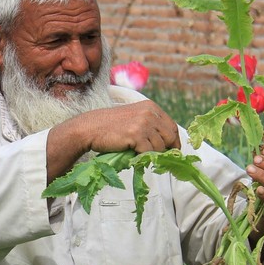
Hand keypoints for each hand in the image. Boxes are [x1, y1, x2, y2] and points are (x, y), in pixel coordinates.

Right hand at [47, 101, 179, 182]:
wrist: (90, 128)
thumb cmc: (110, 126)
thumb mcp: (134, 118)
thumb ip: (150, 125)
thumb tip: (167, 143)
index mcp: (151, 107)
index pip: (172, 127)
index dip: (173, 141)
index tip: (171, 152)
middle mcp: (150, 113)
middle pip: (170, 137)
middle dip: (165, 150)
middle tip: (157, 158)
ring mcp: (143, 123)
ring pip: (160, 147)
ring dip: (151, 154)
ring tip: (138, 153)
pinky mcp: (136, 135)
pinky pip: (149, 152)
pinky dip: (143, 157)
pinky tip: (133, 154)